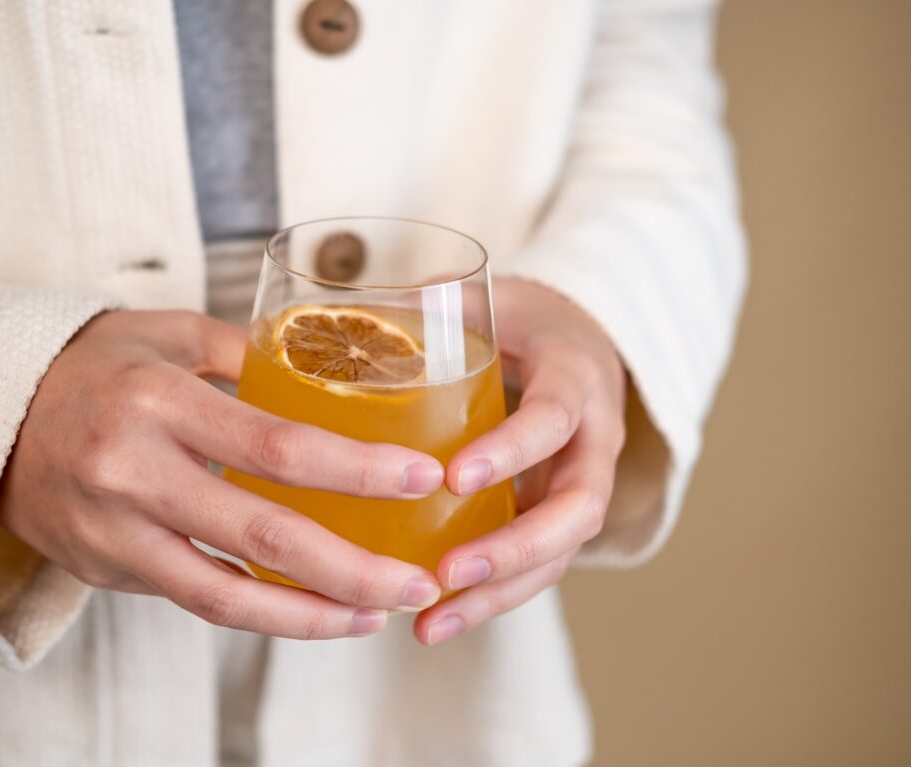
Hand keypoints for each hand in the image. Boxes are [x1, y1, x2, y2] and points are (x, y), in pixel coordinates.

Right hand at [0, 310, 444, 639]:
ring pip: (227, 596)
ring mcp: (115, 532)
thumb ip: (251, 356)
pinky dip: (263, 614)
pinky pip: (196, 599)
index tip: (424, 479)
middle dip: (354, 569)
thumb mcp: (169, 335)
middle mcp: (134, 472)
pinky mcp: (106, 570)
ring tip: (379, 614)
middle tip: (418, 582)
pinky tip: (316, 612)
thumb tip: (339, 372)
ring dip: (314, 615)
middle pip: (264, 536)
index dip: (358, 471)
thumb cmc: (96, 365)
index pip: (277, 446)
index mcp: (159, 400)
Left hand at [414, 277, 626, 643]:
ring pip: (561, 553)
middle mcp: (594, 440)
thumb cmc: (526, 320)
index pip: (554, 419)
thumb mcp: (489, 299)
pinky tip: (436, 622)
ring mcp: (582, 484)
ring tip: (431, 625)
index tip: (454, 477)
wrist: (580, 343)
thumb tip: (335, 315)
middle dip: (515, 549)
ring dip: (500, 594)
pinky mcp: (557, 514)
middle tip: (448, 575)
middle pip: (577, 510)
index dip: (512, 451)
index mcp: (576, 378)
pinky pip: (538, 564)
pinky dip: (492, 597)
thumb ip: (428, 305)